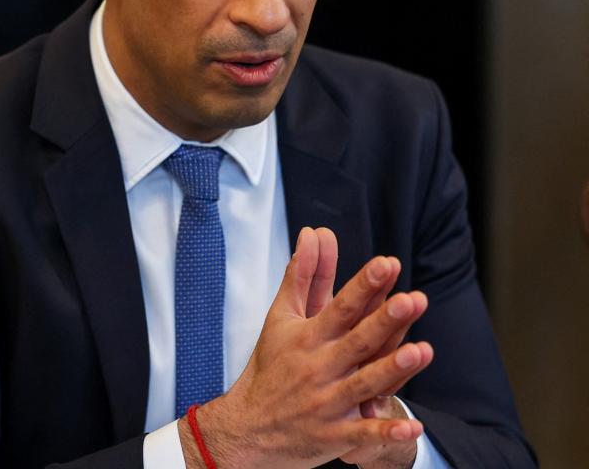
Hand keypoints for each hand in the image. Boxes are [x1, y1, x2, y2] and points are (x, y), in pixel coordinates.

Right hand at [179, 227, 432, 468]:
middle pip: (358, 341)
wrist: (248, 427)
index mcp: (308, 337)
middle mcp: (319, 367)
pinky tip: (413, 428)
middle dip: (384, 321)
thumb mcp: (281, 317)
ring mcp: (328, 403)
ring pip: (365, 384)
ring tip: (421, 351)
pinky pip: (364, 435)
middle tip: (412, 299)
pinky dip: (386, 433)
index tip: (386, 264)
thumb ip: (303, 275)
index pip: (340, 306)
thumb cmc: (270, 366)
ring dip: (392, 370)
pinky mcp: (335, 436)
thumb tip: (312, 233)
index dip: (364, 286)